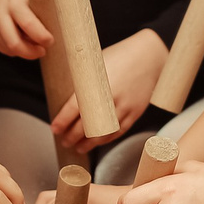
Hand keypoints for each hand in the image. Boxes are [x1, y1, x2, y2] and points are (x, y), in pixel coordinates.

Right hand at [0, 0, 50, 58]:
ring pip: (9, 50)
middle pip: (15, 44)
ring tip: (34, 44)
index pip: (28, 24)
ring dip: (25, 52)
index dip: (42, 37)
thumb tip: (69, 21)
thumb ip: (45, 5)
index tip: (51, 40)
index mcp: (14, 1)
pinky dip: (15, 50)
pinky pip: (4, 50)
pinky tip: (23, 41)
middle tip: (43, 50)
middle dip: (32, 52)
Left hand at [50, 29, 165, 145]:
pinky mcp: (135, 112)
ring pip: (104, 132)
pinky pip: (119, 131)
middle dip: (73, 136)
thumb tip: (66, 97)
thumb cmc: (119, 56)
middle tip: (64, 141)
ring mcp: (124, 106)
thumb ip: (82, 81)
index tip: (55, 128)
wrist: (148, 56)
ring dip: (89, 143)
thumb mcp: (95, 62)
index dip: (62, 121)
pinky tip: (98, 142)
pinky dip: (107, 139)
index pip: (74, 108)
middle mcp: (109, 97)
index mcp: (96, 83)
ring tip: (78, 147)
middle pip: (87, 124)